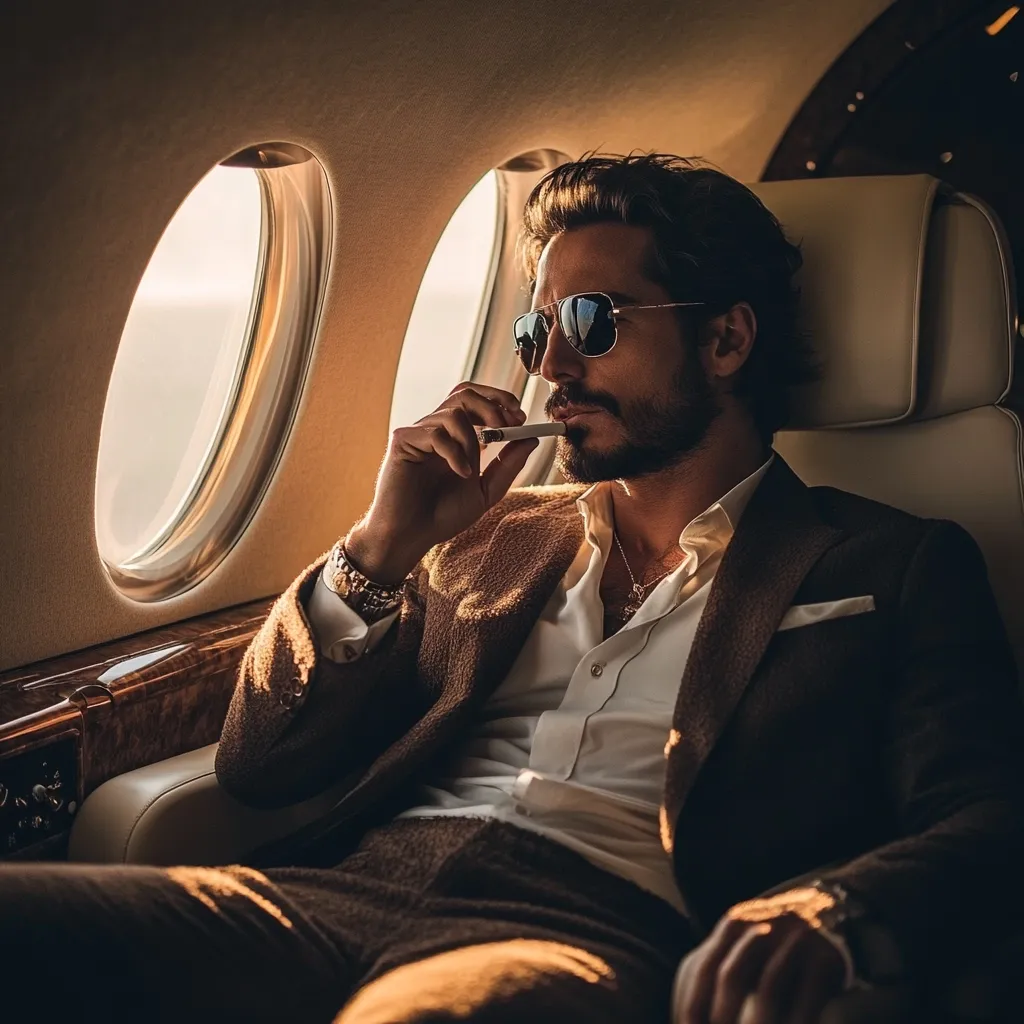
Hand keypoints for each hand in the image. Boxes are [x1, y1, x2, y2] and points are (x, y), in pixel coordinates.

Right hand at [345, 382, 538, 581]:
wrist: (411, 536)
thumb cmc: (442, 516)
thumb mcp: (485, 492)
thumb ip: (507, 466)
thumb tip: (531, 439)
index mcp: (455, 437)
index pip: (476, 400)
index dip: (499, 401)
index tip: (520, 418)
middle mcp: (436, 430)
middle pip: (464, 393)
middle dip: (492, 403)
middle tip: (510, 422)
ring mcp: (418, 433)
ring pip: (453, 412)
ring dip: (471, 440)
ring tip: (470, 471)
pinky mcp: (403, 440)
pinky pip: (436, 433)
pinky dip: (455, 453)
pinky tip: (459, 474)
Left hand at [673, 889, 846, 1023]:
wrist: (827, 914)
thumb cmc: (773, 943)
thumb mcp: (741, 944)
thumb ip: (714, 969)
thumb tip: (685, 1014)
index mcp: (733, 925)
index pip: (703, 969)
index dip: (692, 1002)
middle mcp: (762, 927)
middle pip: (732, 977)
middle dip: (720, 1017)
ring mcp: (795, 941)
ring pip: (768, 991)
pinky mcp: (825, 959)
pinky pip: (805, 999)